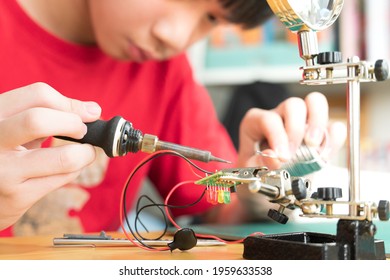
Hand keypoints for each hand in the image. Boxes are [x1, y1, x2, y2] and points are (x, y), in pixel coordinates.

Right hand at [0, 82, 100, 229]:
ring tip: (84, 153)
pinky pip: (64, 178)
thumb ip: (49, 114)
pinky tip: (68, 169)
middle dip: (74, 124)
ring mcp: (3, 171)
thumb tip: (93, 109)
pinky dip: (76, 170)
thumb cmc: (8, 152)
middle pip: (38, 121)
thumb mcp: (19, 126)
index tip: (88, 113)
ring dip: (85, 153)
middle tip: (83, 132)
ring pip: (65, 157)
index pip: (38, 95)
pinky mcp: (17, 197)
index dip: (70, 104)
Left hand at [236, 92, 345, 168]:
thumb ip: (258, 162)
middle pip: (294, 104)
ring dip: (318, 124)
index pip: (269, 119)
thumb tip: (273, 157)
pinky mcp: (320, 133)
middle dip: (296, 129)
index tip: (282, 157)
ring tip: (313, 148)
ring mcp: (302, 121)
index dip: (277, 137)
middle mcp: (280, 115)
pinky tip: (323, 156)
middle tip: (294, 153)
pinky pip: (335, 126)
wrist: (270, 182)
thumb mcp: (250, 169)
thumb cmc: (256, 170)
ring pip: (316, 103)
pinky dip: (333, 139)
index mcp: (257, 121)